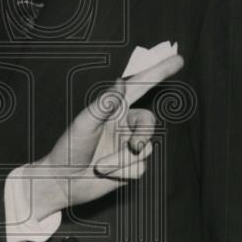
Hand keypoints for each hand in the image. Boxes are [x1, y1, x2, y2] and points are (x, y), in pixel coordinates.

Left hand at [26, 53, 183, 220]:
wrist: (63, 182)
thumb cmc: (68, 148)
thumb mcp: (84, 124)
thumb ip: (104, 104)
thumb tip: (120, 81)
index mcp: (114, 108)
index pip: (140, 86)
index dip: (159, 72)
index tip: (179, 59)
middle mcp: (124, 124)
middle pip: (149, 122)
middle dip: (142, 136)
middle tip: (132, 148)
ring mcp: (129, 145)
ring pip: (145, 149)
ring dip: (123, 160)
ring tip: (101, 164)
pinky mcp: (131, 166)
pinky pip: (139, 168)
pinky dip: (122, 172)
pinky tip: (106, 174)